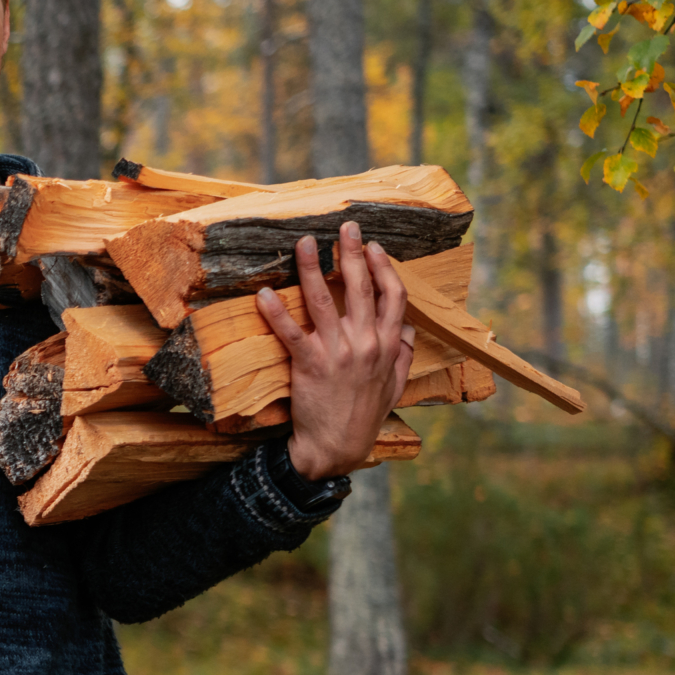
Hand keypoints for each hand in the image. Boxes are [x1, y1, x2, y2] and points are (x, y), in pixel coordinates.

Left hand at [259, 220, 415, 480]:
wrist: (338, 447)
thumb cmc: (366, 416)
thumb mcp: (396, 385)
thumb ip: (405, 354)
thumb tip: (410, 329)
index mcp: (389, 345)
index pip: (393, 296)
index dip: (384, 267)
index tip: (374, 246)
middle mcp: (366, 343)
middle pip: (361, 287)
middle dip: (353, 252)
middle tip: (345, 227)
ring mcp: (337, 352)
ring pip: (324, 300)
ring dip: (312, 268)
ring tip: (304, 244)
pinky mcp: (309, 364)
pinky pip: (290, 332)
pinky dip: (276, 312)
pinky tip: (264, 293)